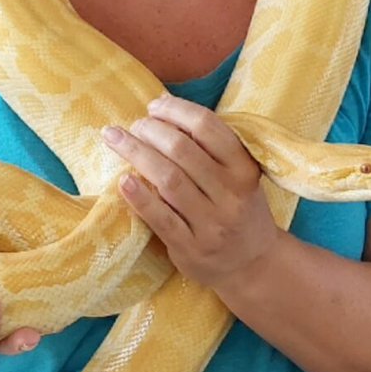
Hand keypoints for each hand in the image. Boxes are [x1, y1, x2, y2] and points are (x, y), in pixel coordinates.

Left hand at [104, 95, 278, 293]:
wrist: (253, 266)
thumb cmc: (239, 210)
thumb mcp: (241, 176)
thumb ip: (213, 150)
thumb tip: (165, 112)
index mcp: (244, 169)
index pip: (208, 127)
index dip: (176, 110)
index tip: (155, 106)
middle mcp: (230, 195)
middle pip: (182, 150)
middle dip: (151, 130)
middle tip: (134, 125)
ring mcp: (211, 224)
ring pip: (168, 180)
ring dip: (137, 154)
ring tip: (117, 139)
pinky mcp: (190, 248)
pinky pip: (160, 218)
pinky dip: (139, 197)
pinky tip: (122, 181)